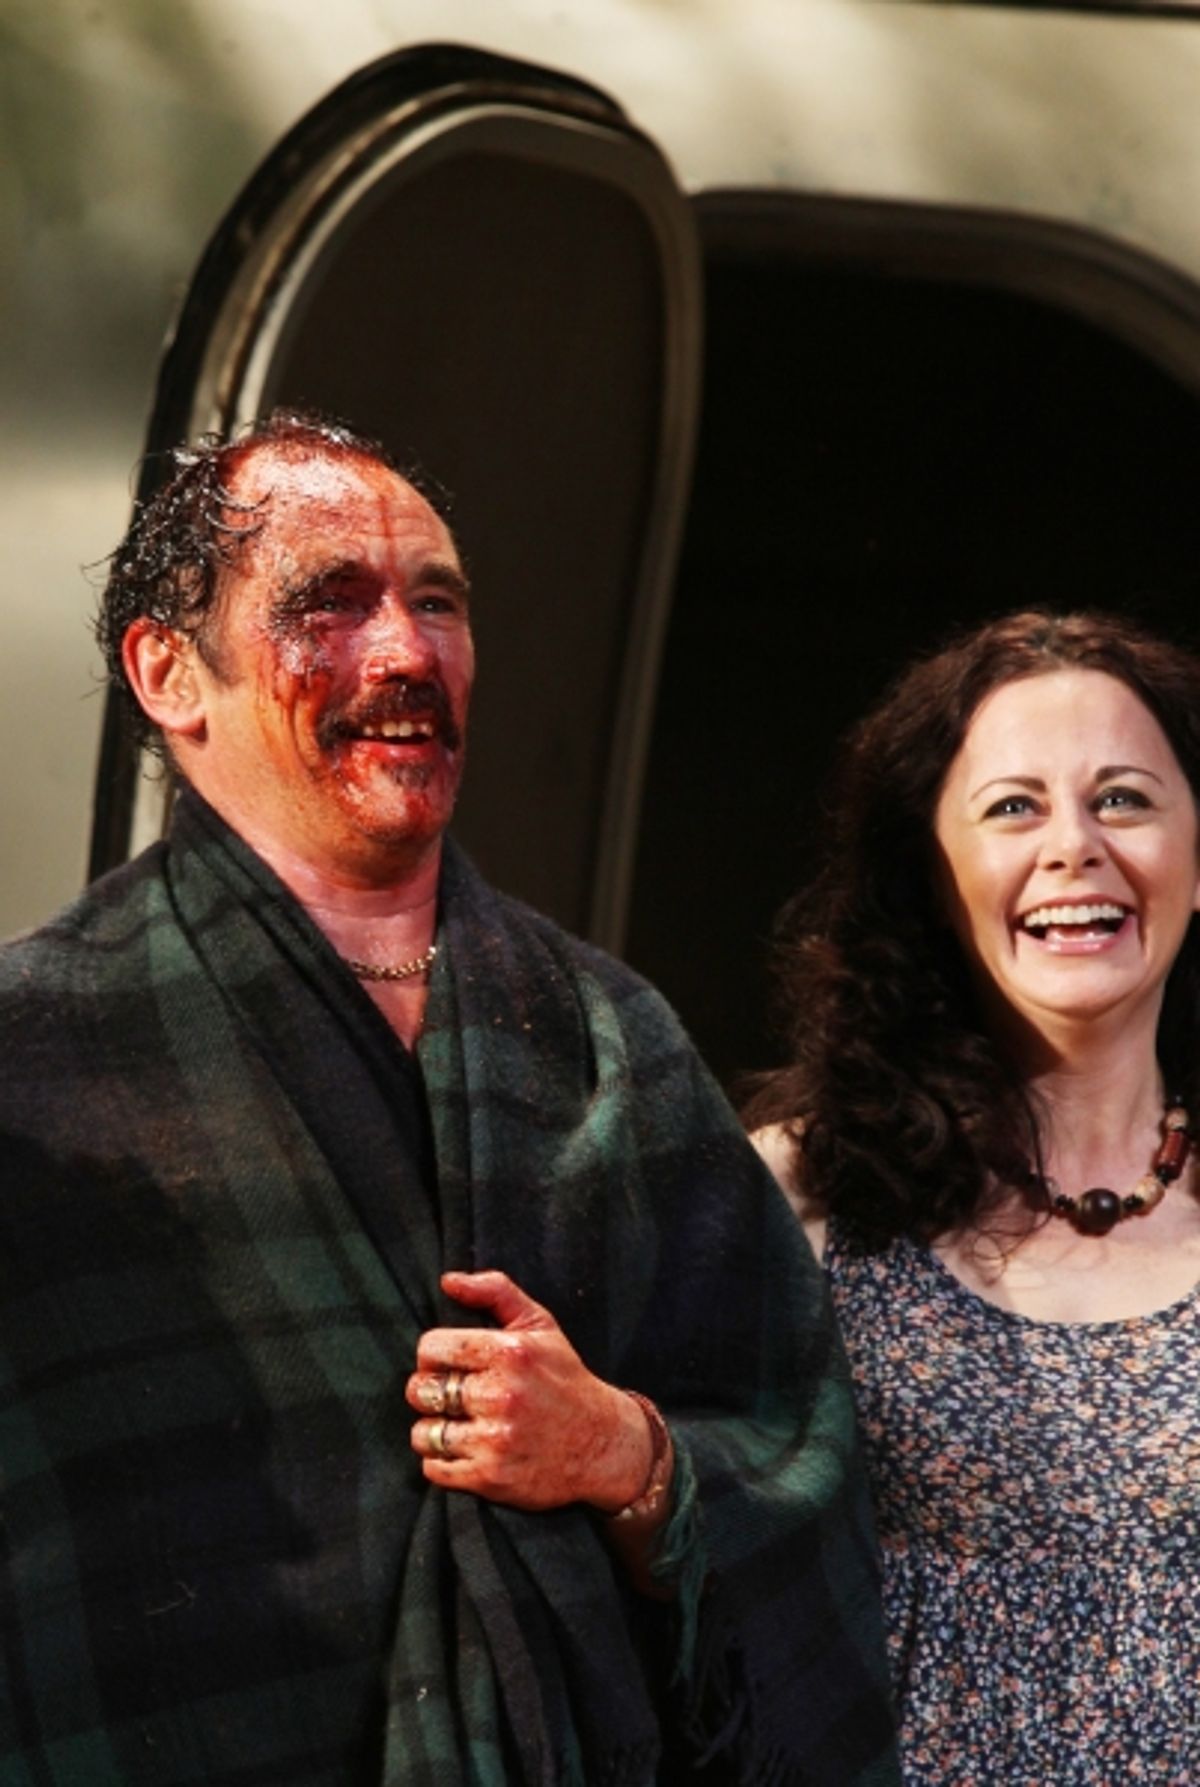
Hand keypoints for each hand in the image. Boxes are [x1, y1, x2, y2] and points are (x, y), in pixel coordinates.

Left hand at [406, 1269, 651, 1511]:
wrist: (602, 1444)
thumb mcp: (539, 1325)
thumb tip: (447, 1280)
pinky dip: (443, 1462)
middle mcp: (501, 1395)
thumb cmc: (564, 1380)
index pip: (431, 1348)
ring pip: (423, 1433)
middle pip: (420, 1390)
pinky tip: (467, 1450)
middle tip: (455, 1397)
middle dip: (432, 1392)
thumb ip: (495, 1291)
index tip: (452, 1365)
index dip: (436, 1356)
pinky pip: (434, 1469)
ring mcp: (494, 1440)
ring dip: (435, 1431)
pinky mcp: (490, 1478)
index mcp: (509, 1352)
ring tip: (461, 1425)